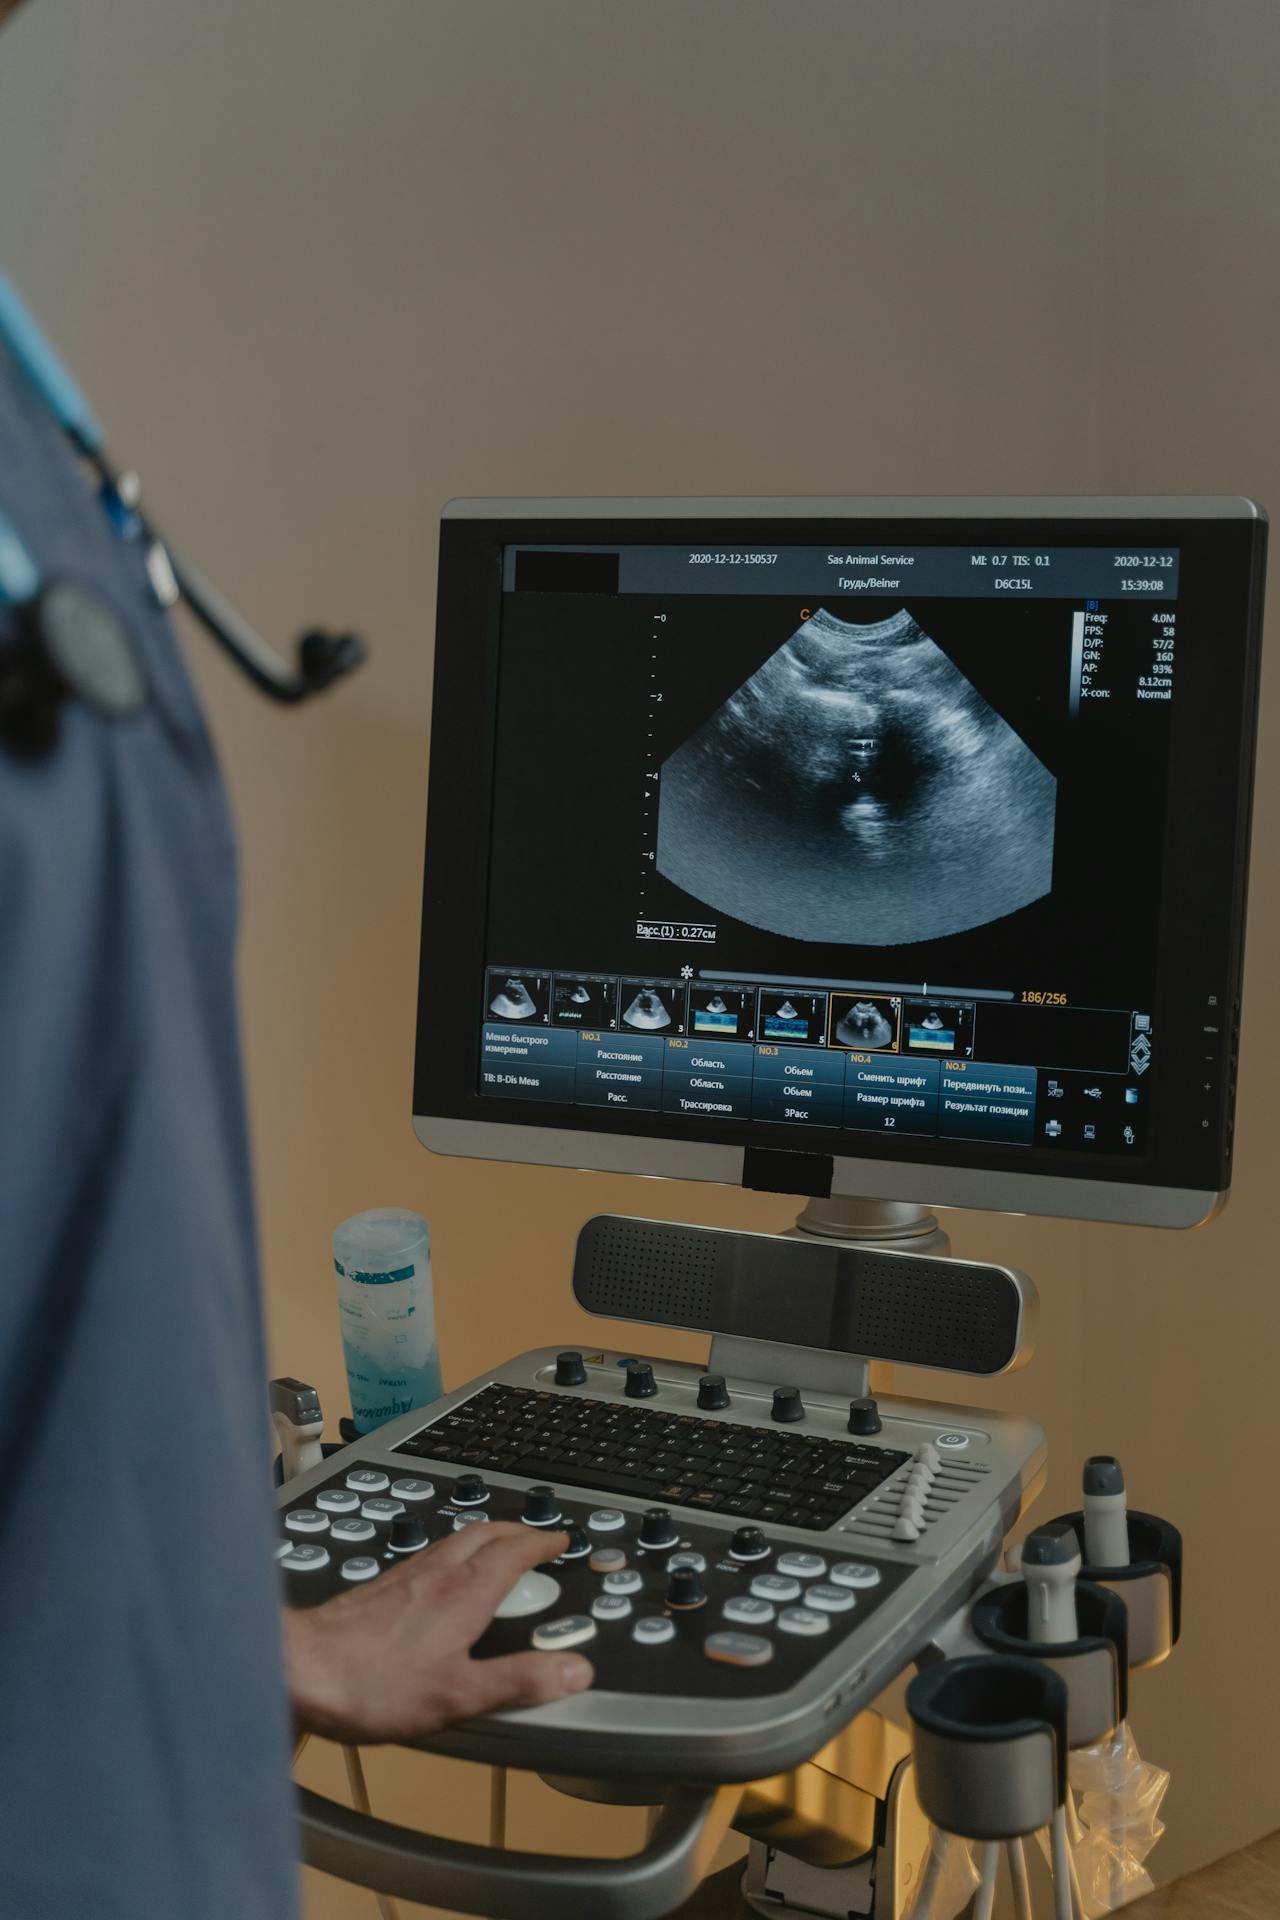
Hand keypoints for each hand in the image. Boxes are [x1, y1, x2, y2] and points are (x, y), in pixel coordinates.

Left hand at [285, 1520, 592, 1742]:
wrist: (301, 1669)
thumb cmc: (374, 1685)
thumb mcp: (460, 1694)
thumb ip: (519, 1680)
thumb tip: (572, 1670)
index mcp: (464, 1593)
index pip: (514, 1551)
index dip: (542, 1542)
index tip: (560, 1539)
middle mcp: (436, 1573)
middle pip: (485, 1533)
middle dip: (515, 1530)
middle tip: (534, 1537)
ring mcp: (406, 1576)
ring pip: (455, 1540)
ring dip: (484, 1537)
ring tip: (495, 1548)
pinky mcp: (381, 1587)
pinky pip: (429, 1555)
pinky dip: (452, 1553)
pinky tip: (441, 1574)